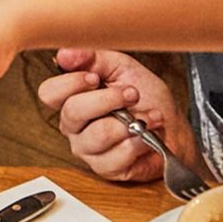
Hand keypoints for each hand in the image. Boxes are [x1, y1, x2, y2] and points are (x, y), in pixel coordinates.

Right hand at [34, 48, 193, 183]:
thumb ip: (92, 57)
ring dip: (130, 122)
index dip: (70, 83)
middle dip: (109, 99)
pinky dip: (140, 141)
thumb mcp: (121, 67)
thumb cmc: (146, 98)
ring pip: (98, 134)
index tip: (95, 77)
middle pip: (73, 112)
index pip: (50, 93)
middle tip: (132, 93)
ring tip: (149, 116)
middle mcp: (75, 126)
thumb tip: (65, 53)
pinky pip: (119, 154)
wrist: (172, 127)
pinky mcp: (107, 168)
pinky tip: (148, 134)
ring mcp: (89, 150)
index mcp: (72, 99)